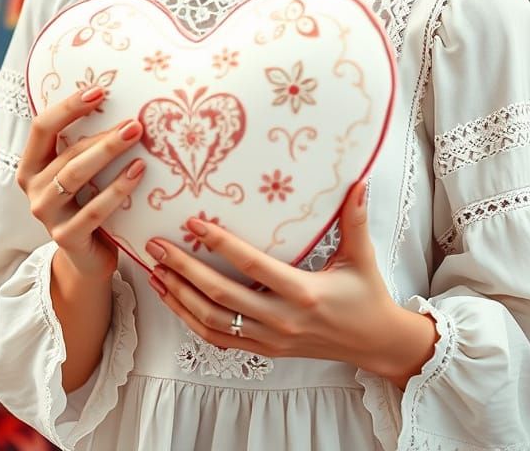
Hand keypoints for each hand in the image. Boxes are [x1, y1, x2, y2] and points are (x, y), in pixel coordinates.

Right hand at [16, 86, 144, 279]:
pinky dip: (118, 189)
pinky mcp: (66, 238)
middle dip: (102, 134)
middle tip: (134, 121)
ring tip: (137, 136)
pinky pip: (94, 210)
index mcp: (32, 165)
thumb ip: (88, 143)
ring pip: (75, 176)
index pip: (42, 128)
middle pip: (67, 152)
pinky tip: (139, 172)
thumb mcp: (83, 170)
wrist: (89, 256)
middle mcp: (33, 188)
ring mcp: (46, 215)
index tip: (100, 91)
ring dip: (108, 153)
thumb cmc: (89, 201)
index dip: (69, 107)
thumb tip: (124, 102)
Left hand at [146, 181, 438, 385]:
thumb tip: (357, 181)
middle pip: (220, 296)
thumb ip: (355, 218)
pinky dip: (191, 319)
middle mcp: (281, 320)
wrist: (374, 344)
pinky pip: (218, 338)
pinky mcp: (264, 349)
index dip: (220, 244)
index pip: (252, 266)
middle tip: (156, 246)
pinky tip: (173, 299)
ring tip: (155, 271)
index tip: (193, 223)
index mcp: (303, 293)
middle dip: (184, 270)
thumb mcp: (362, 256)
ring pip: (212, 321)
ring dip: (180, 296)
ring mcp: (269, 338)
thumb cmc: (367, 296)